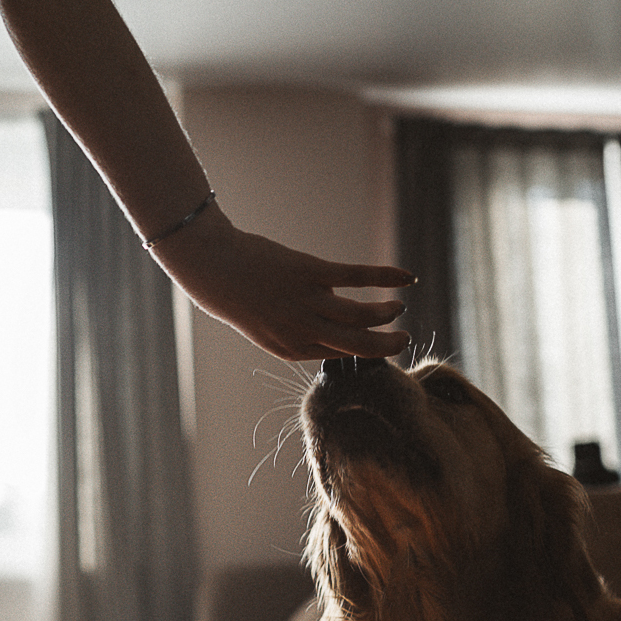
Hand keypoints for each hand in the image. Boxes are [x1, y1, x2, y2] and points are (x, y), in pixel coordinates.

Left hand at [151, 207, 414, 360]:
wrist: (212, 265)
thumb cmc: (234, 293)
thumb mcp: (262, 322)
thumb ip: (293, 326)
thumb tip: (329, 315)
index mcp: (290, 348)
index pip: (338, 355)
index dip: (361, 351)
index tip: (376, 343)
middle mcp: (302, 330)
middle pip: (358, 345)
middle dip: (386, 346)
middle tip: (404, 340)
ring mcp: (307, 302)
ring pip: (362, 316)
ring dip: (386, 313)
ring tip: (399, 307)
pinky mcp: (311, 272)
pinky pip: (358, 277)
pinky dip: (386, 277)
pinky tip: (407, 277)